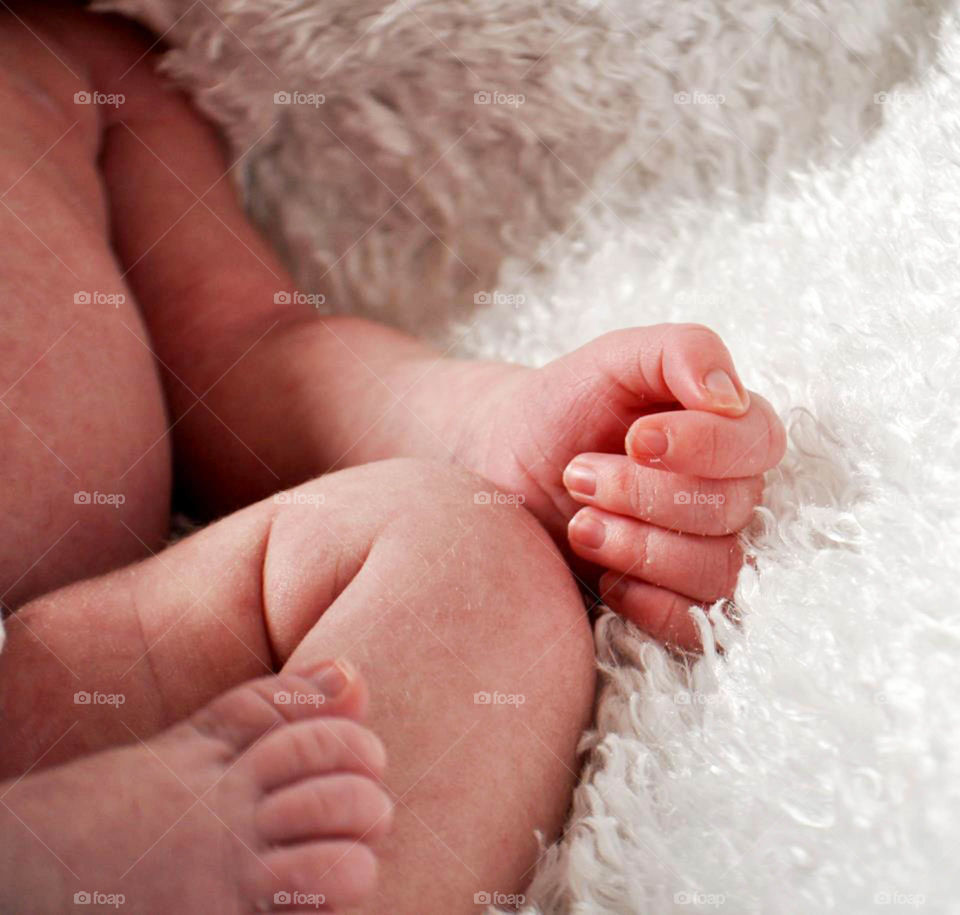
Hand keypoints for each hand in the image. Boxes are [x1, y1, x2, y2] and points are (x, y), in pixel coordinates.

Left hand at [455, 323, 786, 648]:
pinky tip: (605, 577)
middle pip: (731, 508)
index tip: (634, 438)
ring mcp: (704, 551)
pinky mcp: (675, 601)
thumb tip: (729, 396)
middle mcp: (728, 493)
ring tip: (579, 524)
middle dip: (644, 494)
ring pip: (717, 569)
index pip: (757, 443)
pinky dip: (649, 603)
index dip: (702, 446)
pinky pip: (697, 624)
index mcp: (726, 430)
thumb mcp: (611, 360)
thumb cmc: (563, 407)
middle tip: (578, 476)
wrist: (507, 463)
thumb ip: (677, 352)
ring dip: (639, 547)